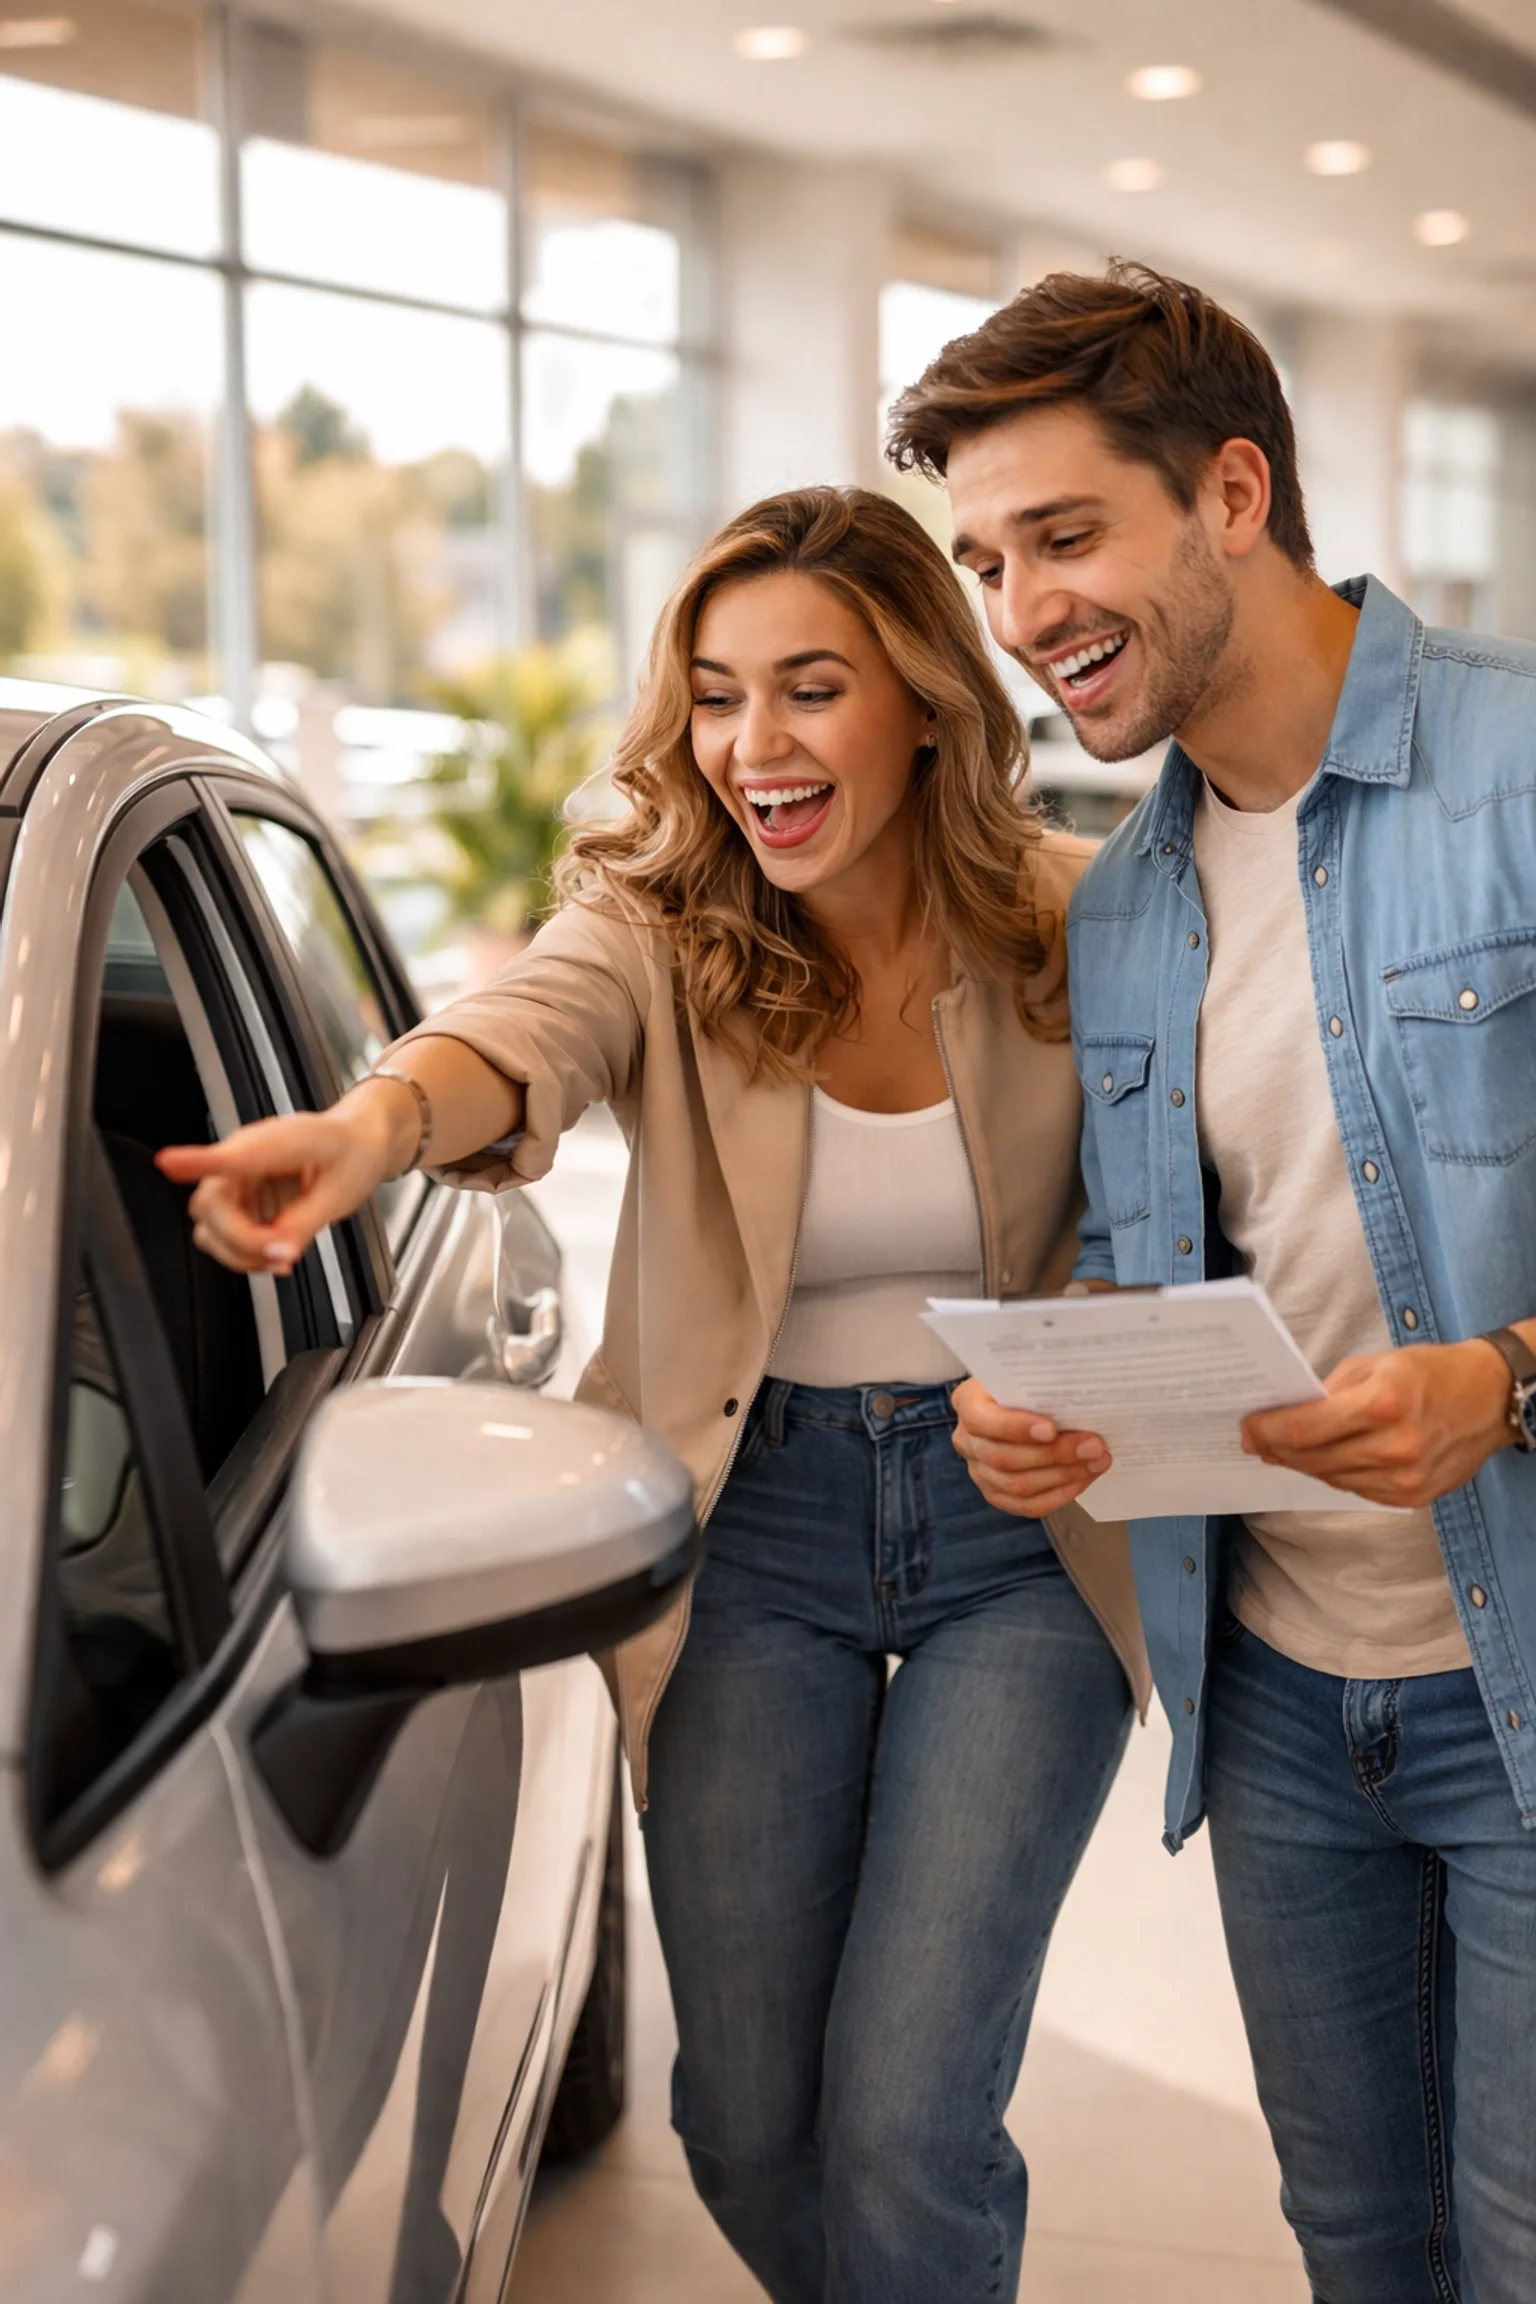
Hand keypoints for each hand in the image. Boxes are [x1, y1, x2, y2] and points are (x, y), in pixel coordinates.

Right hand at [156, 1078, 412, 1275]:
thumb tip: (280, 1251)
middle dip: (241, 1240)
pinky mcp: (239, 1203)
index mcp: (275, 1142)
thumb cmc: (350, 1153)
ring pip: (209, 1228)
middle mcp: (243, 1158)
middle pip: (210, 1206)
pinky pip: (223, 1238)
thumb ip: (305, 1222)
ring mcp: (237, 1181)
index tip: (168, 1162)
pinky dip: (245, 1255)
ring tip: (282, 1256)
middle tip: (283, 1253)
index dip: (197, 1161)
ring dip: (240, 1253)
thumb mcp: (340, 1192)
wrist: (357, 1145)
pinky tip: (275, 1253)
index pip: (230, 1156)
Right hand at [950, 1377, 1111, 1517]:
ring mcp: (979, 1471)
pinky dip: (1060, 1494)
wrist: (1022, 1404)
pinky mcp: (997, 1494)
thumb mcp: (1029, 1375)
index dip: (1015, 1427)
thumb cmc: (1028, 1385)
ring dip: (1063, 1475)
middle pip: (1003, 1458)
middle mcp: (967, 1440)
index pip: (981, 1419)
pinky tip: (1084, 1478)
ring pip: (1017, 1486)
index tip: (1051, 1428)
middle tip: (1093, 1446)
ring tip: (1096, 1461)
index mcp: (968, 1403)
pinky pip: (1027, 1505)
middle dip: (1053, 1454)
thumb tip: (1082, 1398)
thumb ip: (1044, 1385)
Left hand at [1240, 1339, 1512, 1509]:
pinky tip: (1323, 1460)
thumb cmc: (1429, 1372)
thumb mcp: (1375, 1365)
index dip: (1268, 1431)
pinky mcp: (1414, 1497)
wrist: (1491, 1397)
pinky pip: (1357, 1489)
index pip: (1306, 1429)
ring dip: (1303, 1464)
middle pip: (1314, 1459)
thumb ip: (1329, 1392)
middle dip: (1277, 1449)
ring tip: (1281, 1450)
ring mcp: (1406, 1478)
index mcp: (1383, 1403)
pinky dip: (1335, 1474)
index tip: (1247, 1428)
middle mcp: (1396, 1446)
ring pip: (1332, 1478)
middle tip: (1254, 1441)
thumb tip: (1285, 1415)